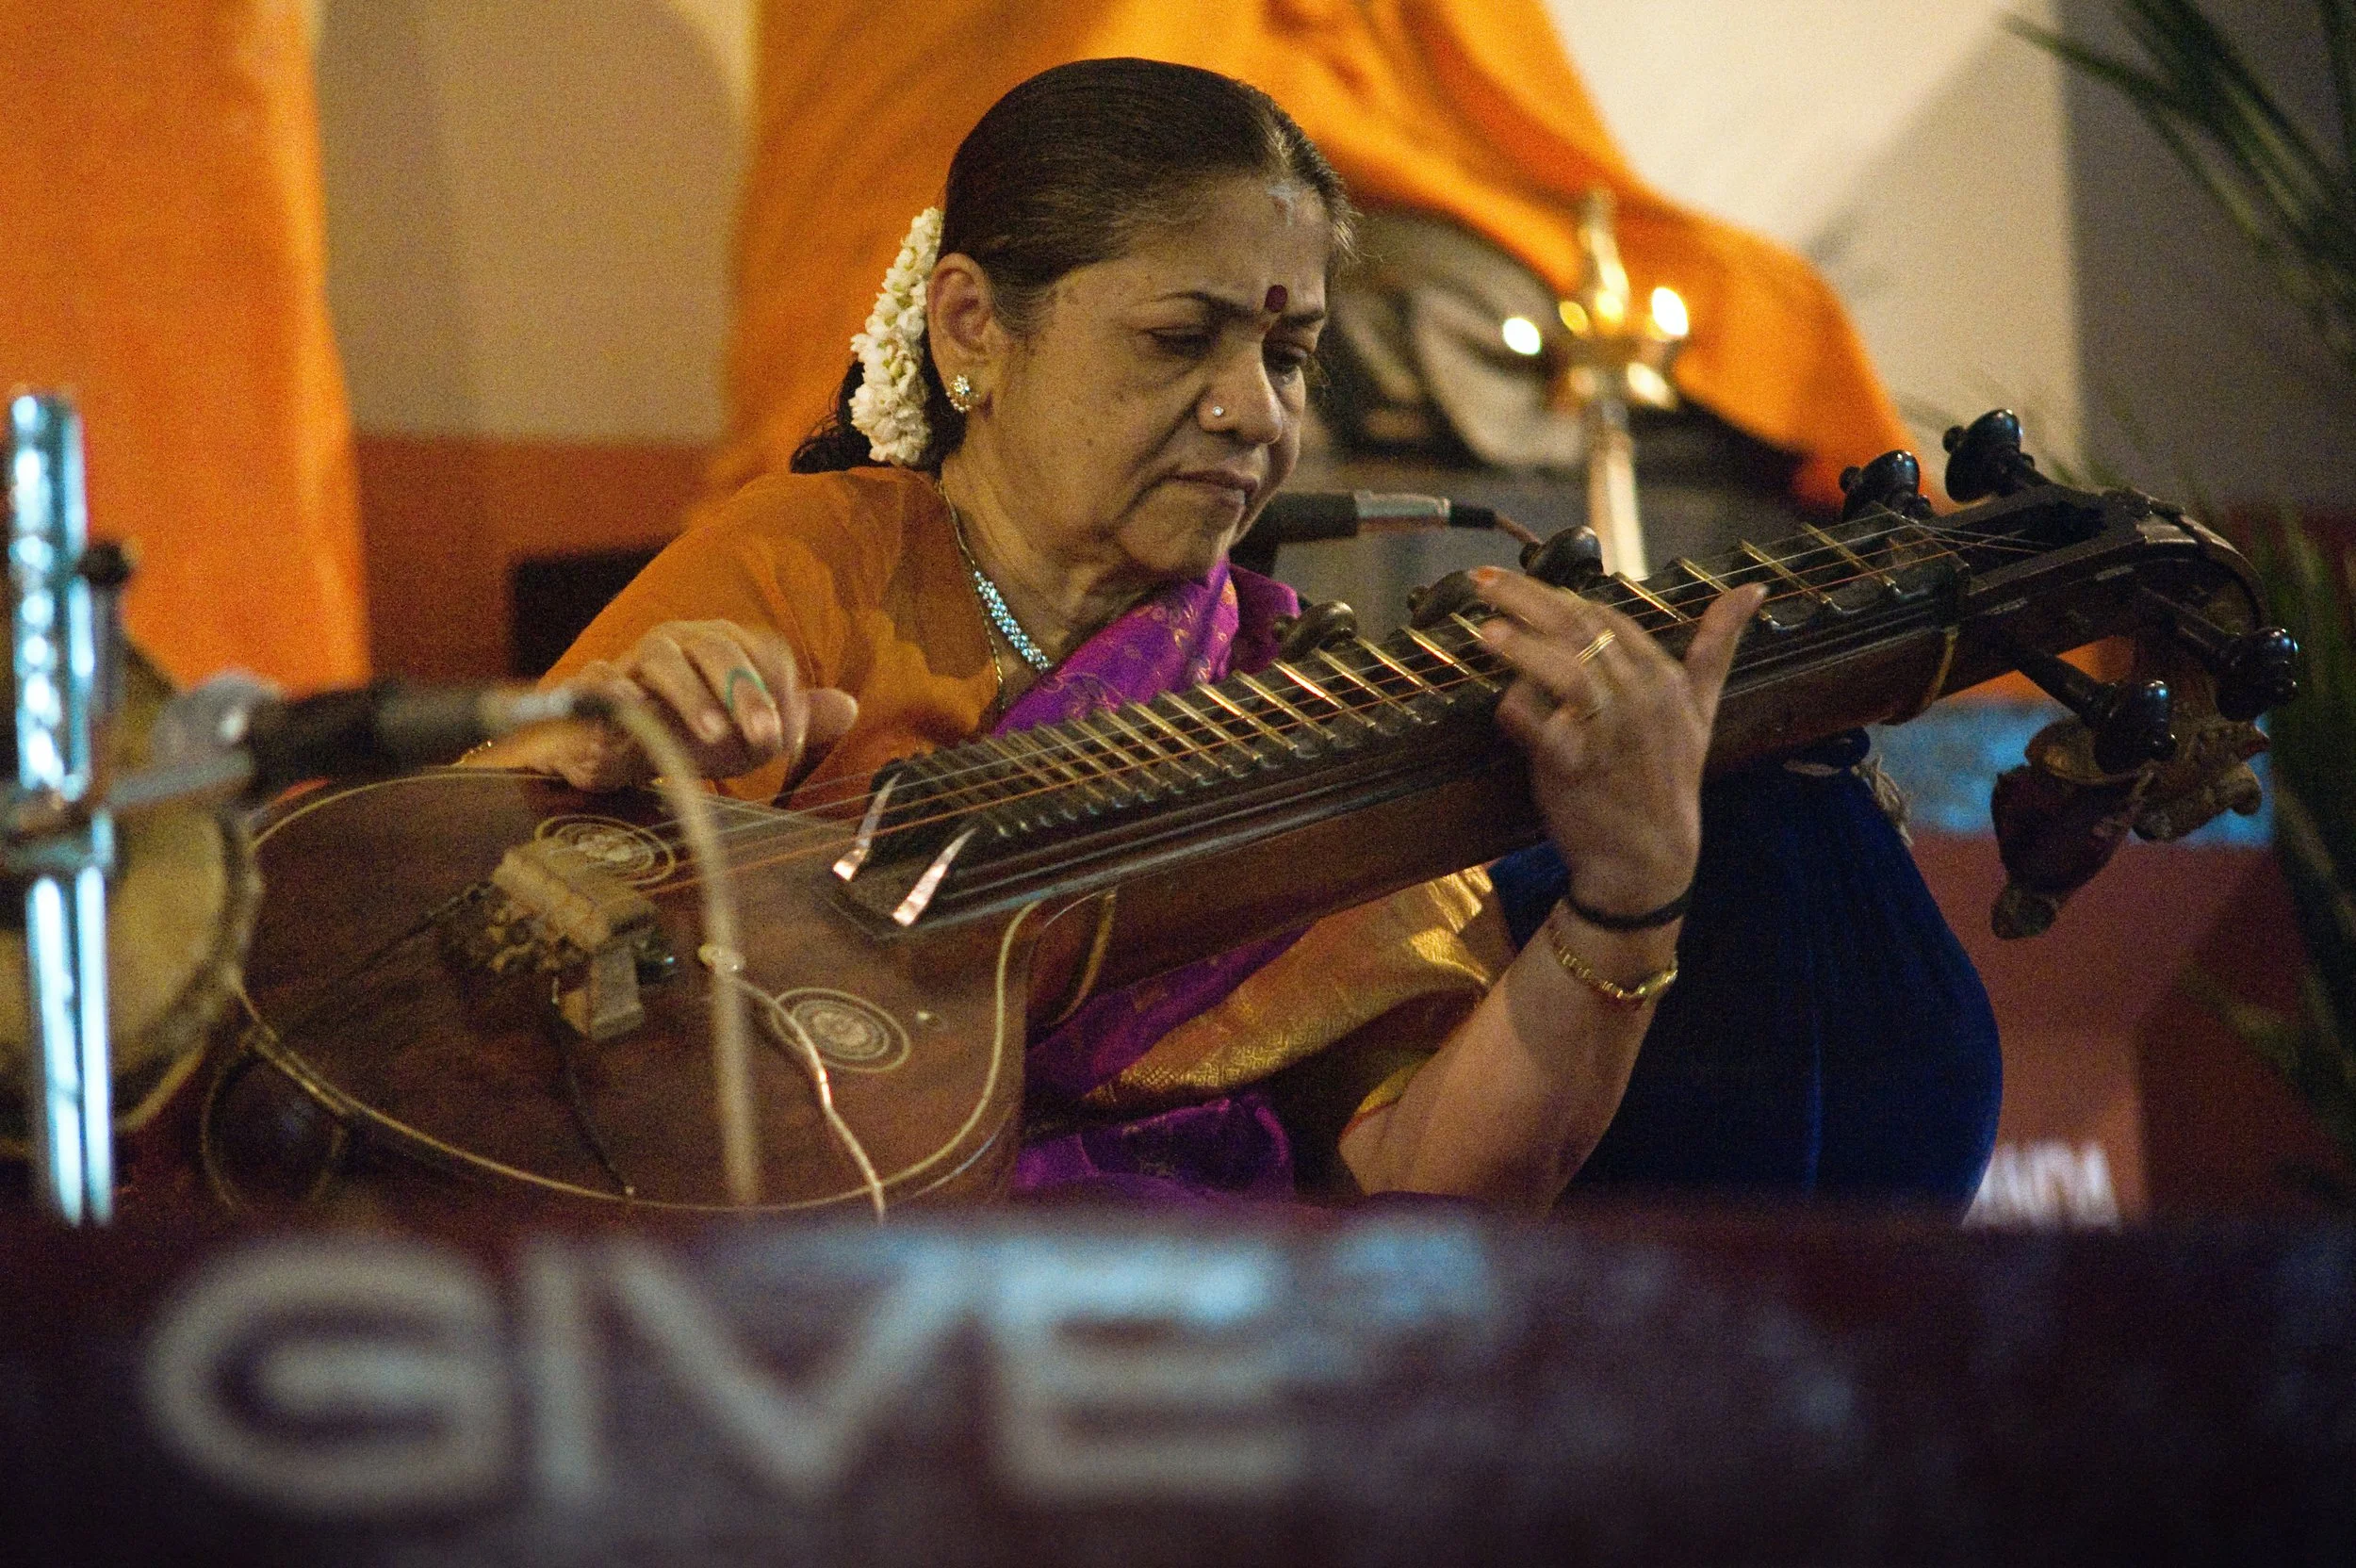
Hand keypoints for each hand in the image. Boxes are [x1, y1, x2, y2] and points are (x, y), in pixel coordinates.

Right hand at [476, 620, 857, 791]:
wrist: (611, 752)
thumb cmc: (685, 736)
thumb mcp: (747, 735)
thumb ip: (795, 720)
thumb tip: (850, 708)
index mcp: (724, 646)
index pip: (765, 652)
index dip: (783, 695)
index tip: (790, 743)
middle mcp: (682, 642)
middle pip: (719, 649)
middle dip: (746, 694)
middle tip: (766, 740)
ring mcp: (633, 659)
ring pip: (665, 659)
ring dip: (693, 696)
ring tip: (713, 736)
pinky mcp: (591, 685)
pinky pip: (601, 679)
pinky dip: (617, 693)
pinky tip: (636, 715)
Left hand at [1472, 569, 1763, 917]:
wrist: (1649, 859)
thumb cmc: (1668, 779)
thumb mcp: (1701, 710)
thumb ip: (1717, 647)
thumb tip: (1753, 590)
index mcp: (1664, 677)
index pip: (1605, 618)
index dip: (1557, 595)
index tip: (1517, 582)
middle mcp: (1640, 698)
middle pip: (1578, 630)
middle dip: (1526, 599)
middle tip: (1484, 582)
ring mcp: (1609, 732)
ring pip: (1563, 671)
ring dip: (1521, 646)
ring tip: (1485, 631)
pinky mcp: (1576, 767)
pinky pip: (1540, 726)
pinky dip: (1518, 710)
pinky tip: (1503, 702)